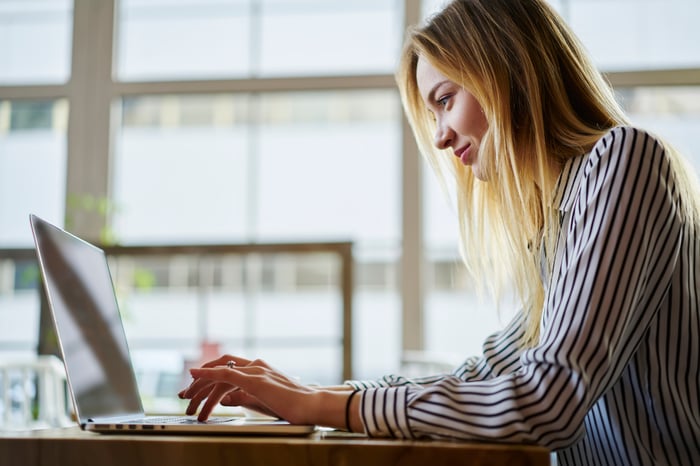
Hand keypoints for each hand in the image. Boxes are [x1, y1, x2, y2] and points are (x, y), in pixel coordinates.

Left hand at [178, 354, 319, 422]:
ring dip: (200, 385)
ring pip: (219, 371)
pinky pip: (226, 374)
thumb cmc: (294, 406)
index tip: (194, 388)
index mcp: (259, 369)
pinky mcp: (255, 380)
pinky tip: (195, 376)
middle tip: (184, 395)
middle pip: (220, 366)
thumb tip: (225, 399)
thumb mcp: (264, 401)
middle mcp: (256, 365)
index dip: (209, 376)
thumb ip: (244, 397)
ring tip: (187, 400)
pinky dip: (208, 374)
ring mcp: (256, 371)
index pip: (228, 368)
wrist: (314, 405)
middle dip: (199, 379)